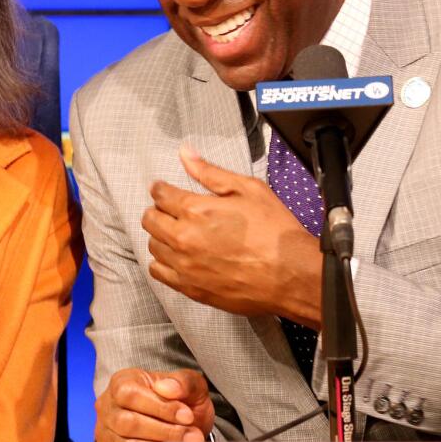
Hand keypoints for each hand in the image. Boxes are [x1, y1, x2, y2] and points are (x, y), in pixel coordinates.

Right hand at [95, 368, 214, 441]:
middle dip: (165, 433)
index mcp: (121, 383)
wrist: (178, 423)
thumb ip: (182, 382)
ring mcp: (106, 437)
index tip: (187, 416)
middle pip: (127, 424)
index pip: (131, 395)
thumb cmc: (180, 400)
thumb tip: (167, 388)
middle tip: (192, 437)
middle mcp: (107, 410)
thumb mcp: (188, 385)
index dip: (160, 408)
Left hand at [141, 145, 321, 322]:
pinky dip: (162, 262)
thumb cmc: (274, 232)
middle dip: (157, 210)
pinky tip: (177, 257)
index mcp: (196, 210)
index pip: (160, 194)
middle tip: (170, 210)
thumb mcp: (248, 189)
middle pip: (150, 220)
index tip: (164, 190)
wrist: (290, 275)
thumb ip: (210, 172)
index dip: (161, 189)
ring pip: (153, 246)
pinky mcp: (190, 288)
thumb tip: (185, 153)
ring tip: (178, 233)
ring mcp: (184, 266)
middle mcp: (184, 238)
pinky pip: (158, 272)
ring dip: (161, 236)